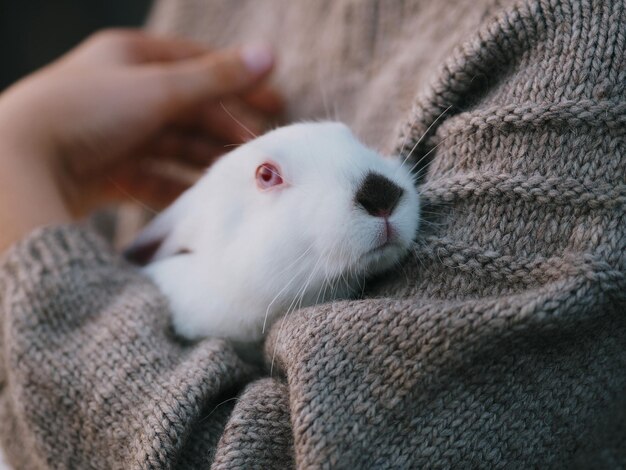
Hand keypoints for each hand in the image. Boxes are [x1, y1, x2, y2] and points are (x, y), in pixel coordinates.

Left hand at [0, 29, 281, 251]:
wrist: (18, 164)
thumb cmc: (86, 113)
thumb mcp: (159, 89)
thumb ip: (217, 78)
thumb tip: (270, 55)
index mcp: (131, 57)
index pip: (199, 65)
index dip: (240, 84)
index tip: (277, 105)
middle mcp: (122, 91)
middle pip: (188, 110)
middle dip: (225, 129)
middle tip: (260, 151)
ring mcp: (113, 132)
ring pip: (173, 145)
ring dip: (204, 159)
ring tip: (236, 179)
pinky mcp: (104, 169)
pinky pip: (152, 175)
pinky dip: (176, 185)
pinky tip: (200, 199)